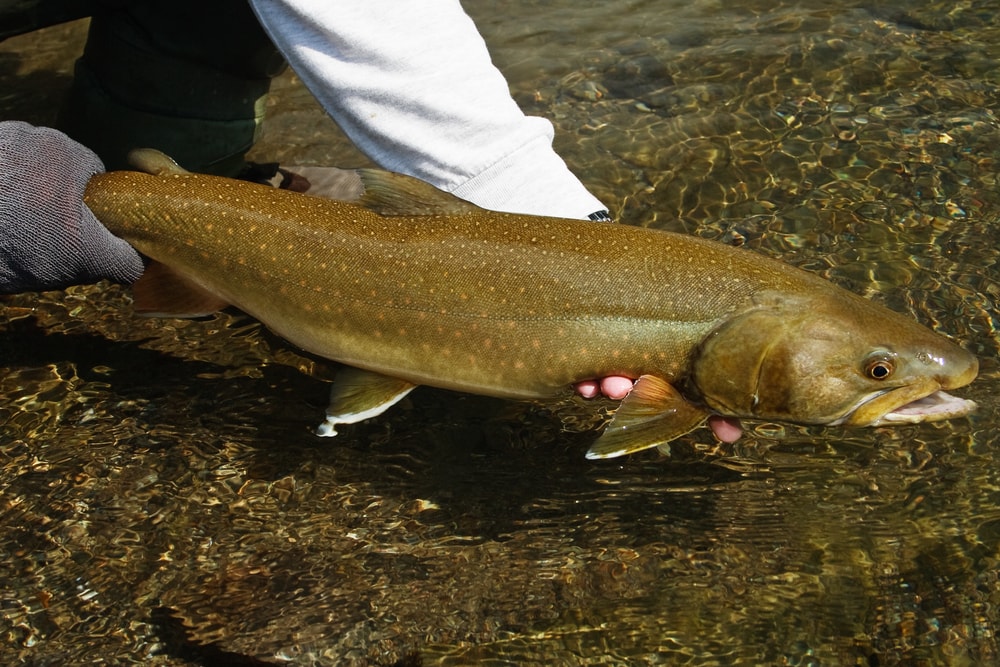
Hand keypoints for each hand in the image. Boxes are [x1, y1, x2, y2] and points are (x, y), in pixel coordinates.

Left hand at [0, 122, 143, 293]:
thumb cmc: (20, 245)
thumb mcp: (84, 259)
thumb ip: (123, 258)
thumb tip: (142, 261)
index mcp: (66, 150)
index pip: (90, 176)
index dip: (83, 207)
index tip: (67, 231)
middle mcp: (27, 132)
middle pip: (50, 168)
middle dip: (46, 196)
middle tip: (32, 232)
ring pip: (16, 167)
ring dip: (14, 191)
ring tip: (5, 224)